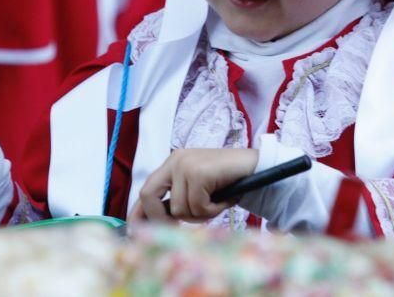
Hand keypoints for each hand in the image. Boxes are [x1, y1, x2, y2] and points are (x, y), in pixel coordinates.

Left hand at [129, 148, 257, 222]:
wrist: (255, 167)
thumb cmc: (227, 182)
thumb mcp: (196, 190)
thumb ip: (177, 201)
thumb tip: (155, 224)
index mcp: (172, 164)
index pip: (145, 191)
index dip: (139, 214)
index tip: (138, 232)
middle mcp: (175, 160)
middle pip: (149, 195)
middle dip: (162, 218)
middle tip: (180, 226)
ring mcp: (185, 164)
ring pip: (180, 209)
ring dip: (201, 214)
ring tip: (217, 202)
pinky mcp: (198, 172)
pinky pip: (198, 206)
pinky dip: (213, 210)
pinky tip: (225, 198)